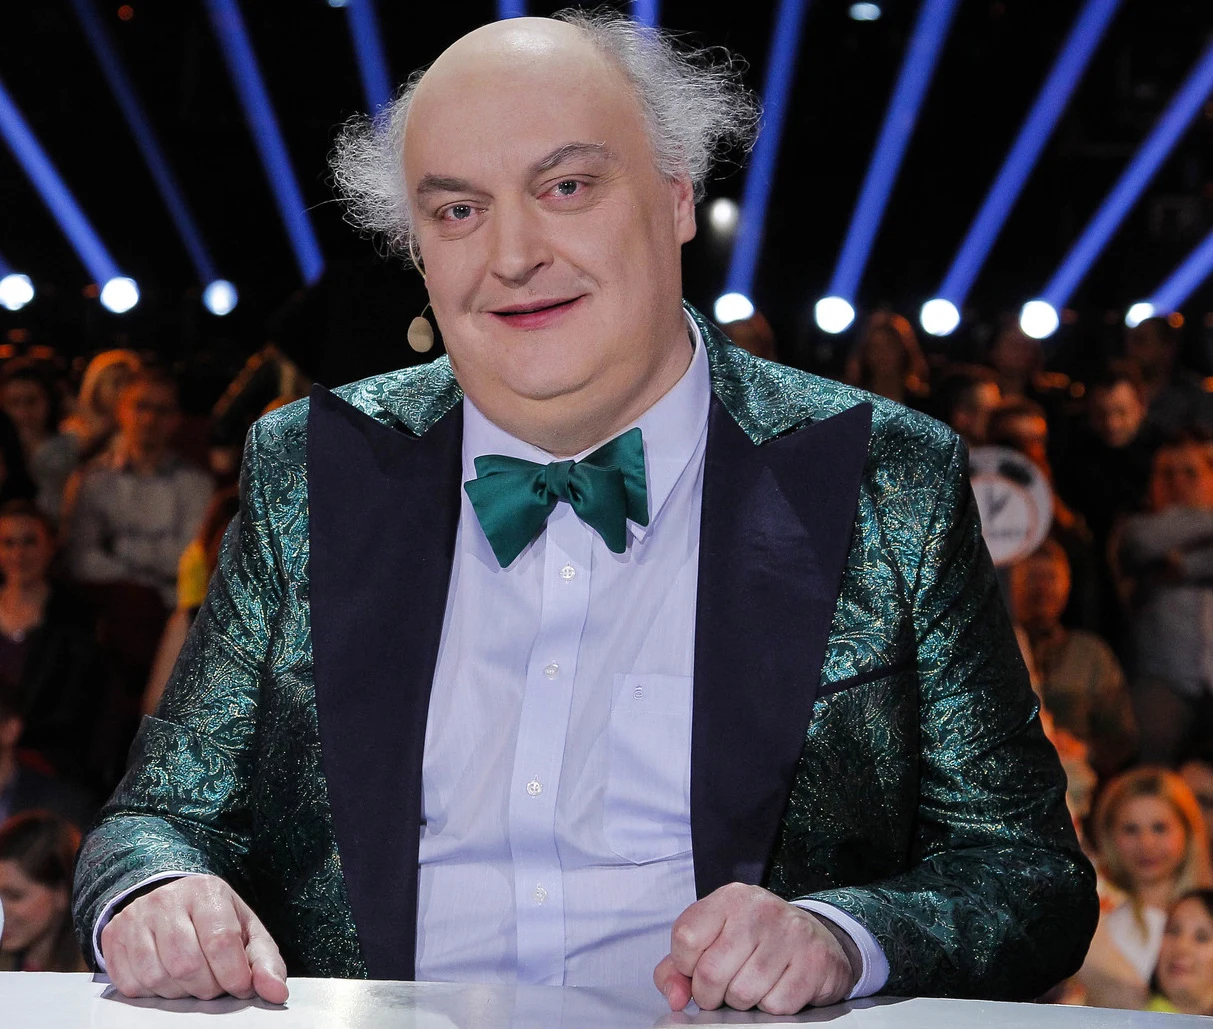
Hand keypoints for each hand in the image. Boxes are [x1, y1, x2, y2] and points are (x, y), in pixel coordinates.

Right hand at [101, 875, 287, 1003]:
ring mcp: (135, 917)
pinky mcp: (113, 936)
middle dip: (207, 987)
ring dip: (180, 992)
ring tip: (192, 979)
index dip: (233, 974)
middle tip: (215, 983)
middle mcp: (167, 899)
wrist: (172, 900)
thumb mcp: (247, 931)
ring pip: (157, 977)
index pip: (220, 941)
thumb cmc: (215, 919)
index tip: (241, 986)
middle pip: (186, 964)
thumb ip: (265, 962)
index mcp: (207, 892)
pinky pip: (131, 984)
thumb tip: (276, 993)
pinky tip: (167, 977)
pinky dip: (153, 993)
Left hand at [653, 883, 859, 1014]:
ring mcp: (790, 933)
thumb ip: (679, 967)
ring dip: (742, 1002)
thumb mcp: (713, 938)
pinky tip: (777, 987)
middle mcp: (759, 909)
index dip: (685, 966)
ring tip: (752, 985)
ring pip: (743, 993)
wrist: (815, 936)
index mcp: (729, 898)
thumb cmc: (755, 939)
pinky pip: (776, 1005)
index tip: (696, 970)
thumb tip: (675, 997)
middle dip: (711, 994)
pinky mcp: (814, 961)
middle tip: (722, 990)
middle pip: (711, 972)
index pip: (686, 937)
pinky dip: (771, 1006)